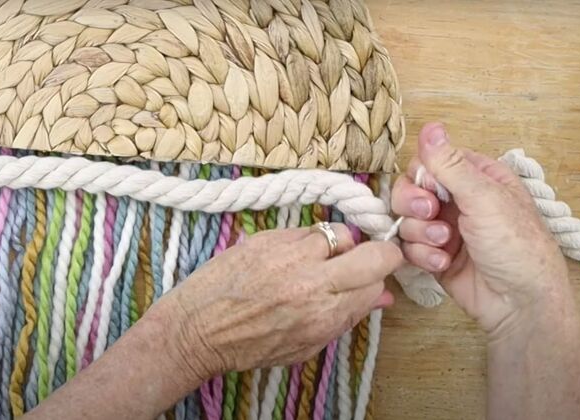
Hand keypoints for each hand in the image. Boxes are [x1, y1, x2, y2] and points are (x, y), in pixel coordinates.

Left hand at [161, 225, 402, 378]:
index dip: (378, 282)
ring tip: (322, 259)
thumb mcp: (304, 346)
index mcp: (323, 316)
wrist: (197, 327)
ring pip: (341, 233)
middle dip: (382, 255)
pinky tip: (292, 257)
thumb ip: (346, 319)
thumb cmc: (249, 344)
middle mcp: (313, 281)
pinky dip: (309, 241)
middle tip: (373, 258)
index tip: (373, 280)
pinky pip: (307, 230)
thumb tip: (382, 298)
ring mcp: (291, 254)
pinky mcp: (269, 236)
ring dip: (340, 245)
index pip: (376, 286)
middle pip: (373, 254)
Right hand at [392, 123, 569, 335]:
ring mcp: (443, 228)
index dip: (421, 176)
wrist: (519, 303)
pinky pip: (409, 247)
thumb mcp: (484, 198)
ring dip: (420, 234)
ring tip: (445, 246)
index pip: (429, 162)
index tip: (429, 192)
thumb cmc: (516, 245)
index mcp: (474, 177)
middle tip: (431, 217)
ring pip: (405, 219)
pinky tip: (442, 265)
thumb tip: (431, 126)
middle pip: (410, 189)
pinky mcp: (433, 256)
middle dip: (414, 206)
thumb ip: (450, 164)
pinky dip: (422, 256)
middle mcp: (457, 200)